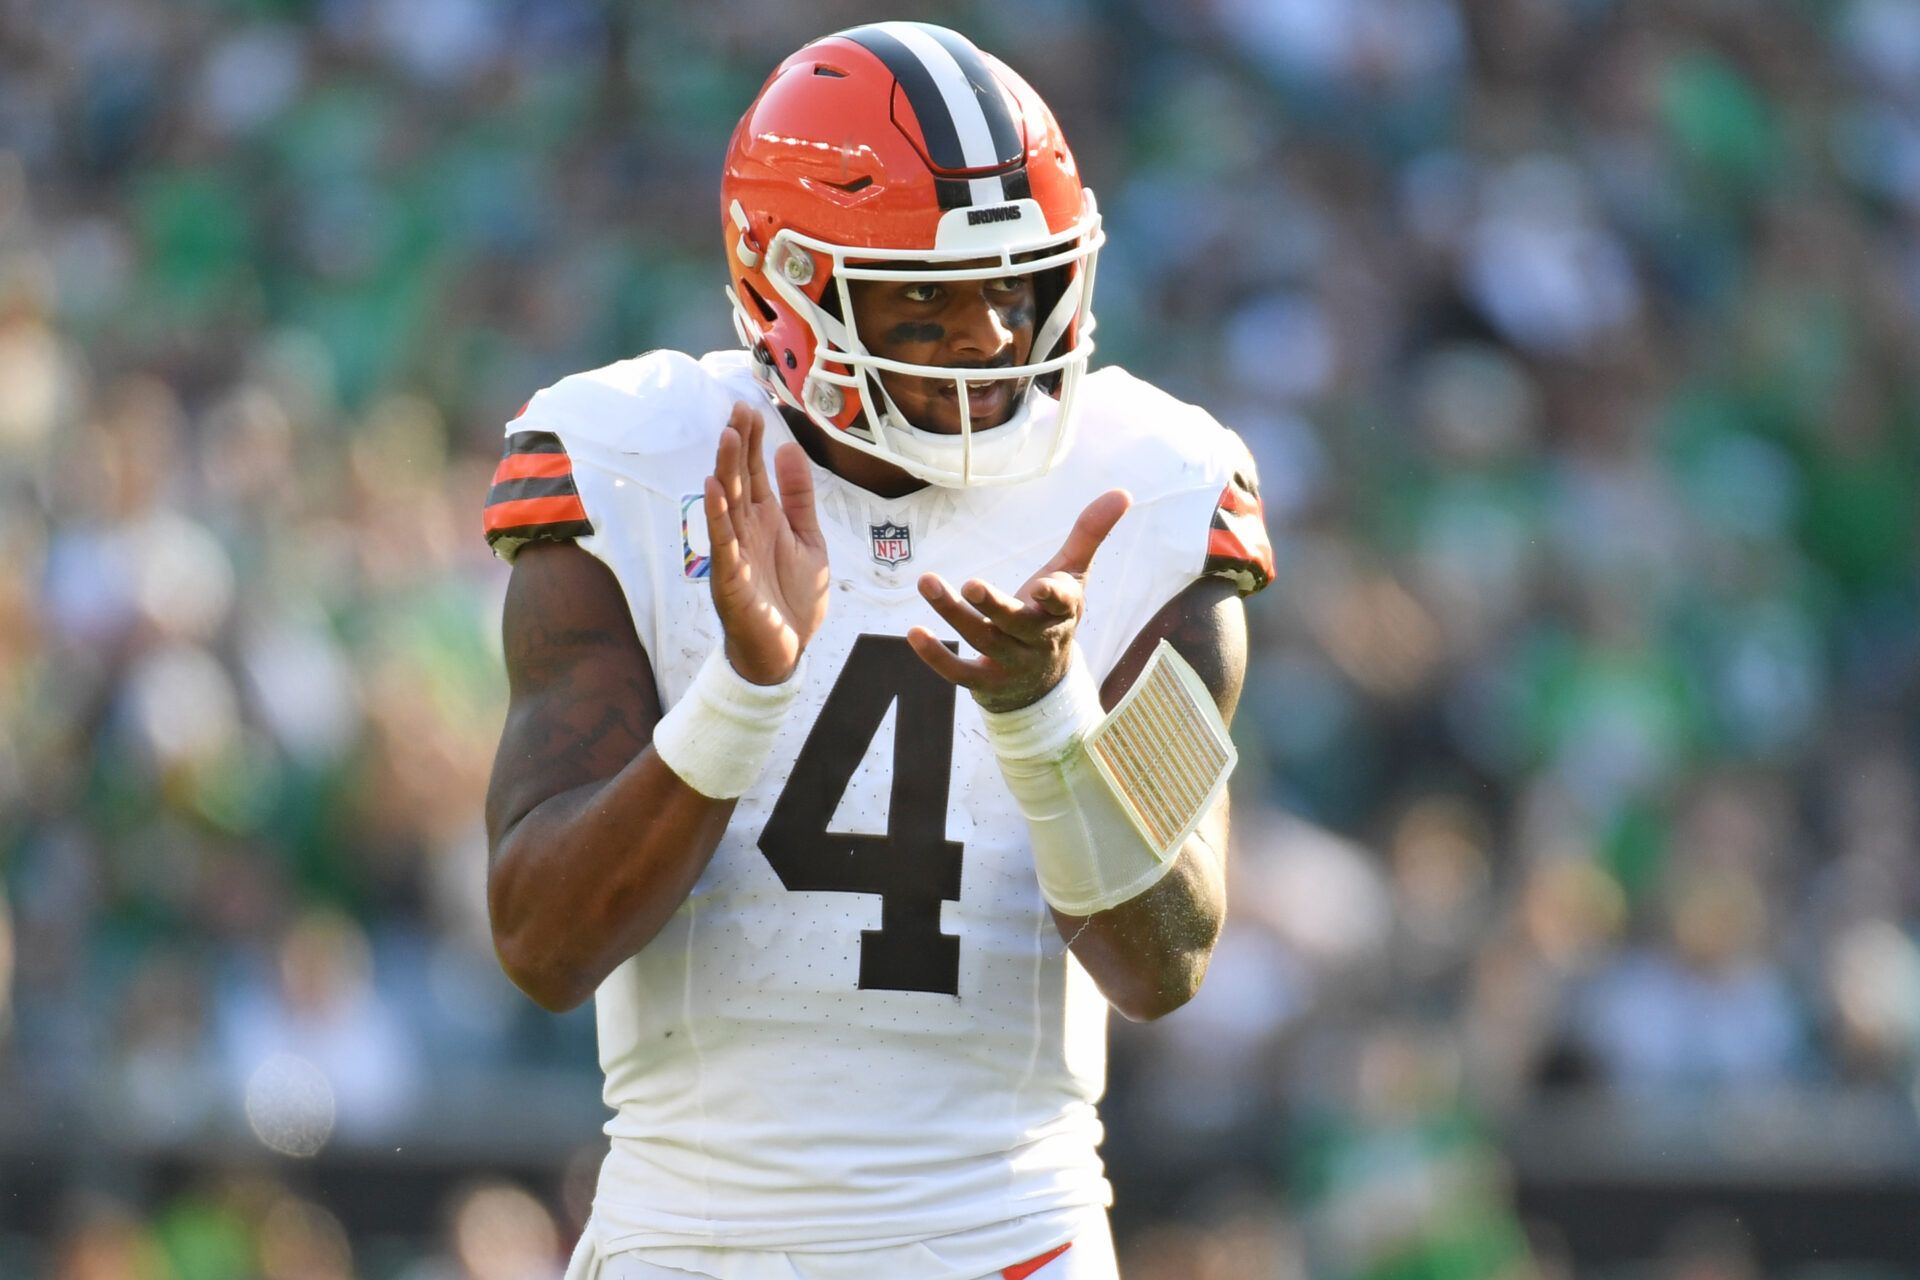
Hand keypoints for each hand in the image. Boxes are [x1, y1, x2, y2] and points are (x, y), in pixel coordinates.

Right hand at [705, 401, 829, 683]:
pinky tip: (713, 489)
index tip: (751, 408)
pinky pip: (722, 542)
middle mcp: (746, 530)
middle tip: (738, 410)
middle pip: (739, 480)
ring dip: (726, 471)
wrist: (785, 651)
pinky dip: (717, 516)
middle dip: (738, 446)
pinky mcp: (730, 578)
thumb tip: (789, 448)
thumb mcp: (808, 539)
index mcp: (765, 520)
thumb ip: (799, 497)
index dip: (753, 442)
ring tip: (727, 437)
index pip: (754, 472)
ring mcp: (735, 552)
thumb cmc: (793, 598)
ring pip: (728, 505)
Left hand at [906, 489, 1130, 712]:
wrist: (1045, 681)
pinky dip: (936, 657)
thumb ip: (1090, 533)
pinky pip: (959, 673)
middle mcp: (1037, 641)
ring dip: (953, 615)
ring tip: (928, 583)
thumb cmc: (1054, 614)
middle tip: (971, 585)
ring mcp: (1010, 663)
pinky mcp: (985, 681)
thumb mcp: (1073, 575)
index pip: (1063, 605)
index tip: (1043, 587)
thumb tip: (1123, 491)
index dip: (1054, 598)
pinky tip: (914, 633)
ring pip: (983, 641)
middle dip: (995, 606)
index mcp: (1062, 614)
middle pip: (1016, 624)